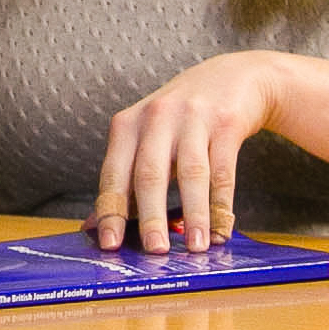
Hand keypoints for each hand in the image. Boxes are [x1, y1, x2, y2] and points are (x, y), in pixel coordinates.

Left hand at [93, 51, 289, 252]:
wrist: (232, 77)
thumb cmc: (179, 119)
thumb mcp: (147, 138)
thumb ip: (126, 178)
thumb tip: (96, 226)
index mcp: (128, 124)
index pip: (114, 173)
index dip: (111, 209)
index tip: (110, 243)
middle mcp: (156, 117)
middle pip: (149, 174)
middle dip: (151, 216)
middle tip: (155, 251)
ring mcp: (192, 118)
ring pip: (190, 174)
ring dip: (194, 214)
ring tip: (196, 248)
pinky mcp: (226, 123)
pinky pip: (223, 171)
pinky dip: (222, 205)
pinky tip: (222, 231)